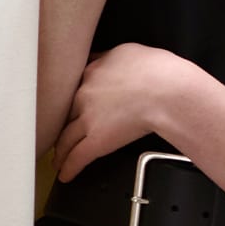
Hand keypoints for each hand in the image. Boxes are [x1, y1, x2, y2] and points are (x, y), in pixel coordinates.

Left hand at [52, 44, 192, 181]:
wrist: (166, 91)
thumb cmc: (159, 71)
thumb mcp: (130, 51)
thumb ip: (113, 58)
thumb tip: (112, 63)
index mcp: (93, 71)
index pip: (75, 85)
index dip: (72, 98)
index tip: (70, 105)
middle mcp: (85, 94)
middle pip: (66, 112)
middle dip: (61, 125)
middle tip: (58, 133)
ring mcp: (88, 118)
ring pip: (66, 137)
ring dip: (61, 150)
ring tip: (58, 158)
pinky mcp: (97, 140)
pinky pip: (77, 157)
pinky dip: (69, 167)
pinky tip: (65, 174)